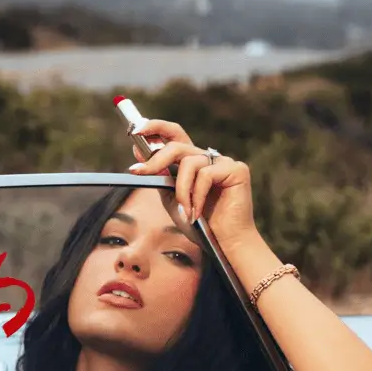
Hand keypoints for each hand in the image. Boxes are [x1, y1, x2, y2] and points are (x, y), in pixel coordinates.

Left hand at [127, 119, 258, 252]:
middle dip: (156, 158)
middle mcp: (208, 158)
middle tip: (139, 171)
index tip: (135, 131)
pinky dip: (197, 195)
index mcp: (192, 161)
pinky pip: (206, 174)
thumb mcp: (172, 199)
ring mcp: (223, 162)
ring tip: (186, 211)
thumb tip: (140, 154)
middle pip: (177, 145)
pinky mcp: (236, 169)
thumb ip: (160, 177)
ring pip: (190, 162)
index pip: (174, 135)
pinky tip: (198, 212)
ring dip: (181, 190)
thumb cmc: (200, 224)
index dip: (155, 128)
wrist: (224, 243)